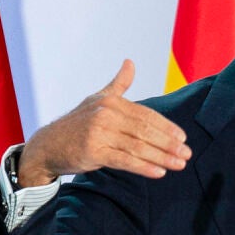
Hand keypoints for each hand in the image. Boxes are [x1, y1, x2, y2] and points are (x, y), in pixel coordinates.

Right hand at [16, 60, 190, 186]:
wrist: (48, 145)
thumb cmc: (77, 124)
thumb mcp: (97, 99)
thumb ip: (118, 84)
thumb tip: (130, 62)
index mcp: (110, 101)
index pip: (146, 115)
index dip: (166, 127)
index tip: (183, 138)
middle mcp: (105, 114)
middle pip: (145, 130)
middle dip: (169, 143)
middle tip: (186, 154)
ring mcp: (99, 133)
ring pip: (138, 147)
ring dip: (162, 157)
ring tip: (179, 164)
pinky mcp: (93, 152)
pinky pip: (125, 160)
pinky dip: (144, 167)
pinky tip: (159, 172)